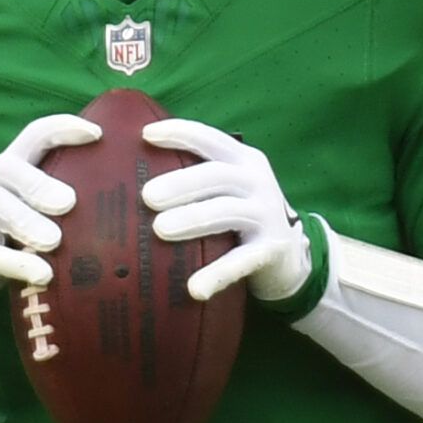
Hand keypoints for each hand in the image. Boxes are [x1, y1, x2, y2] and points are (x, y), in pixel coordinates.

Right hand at [0, 114, 101, 306]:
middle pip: (9, 167)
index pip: (36, 134)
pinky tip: (44, 274)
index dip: (63, 128)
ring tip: (54, 241)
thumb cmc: (23, 223)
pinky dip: (17, 264)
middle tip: (69, 203)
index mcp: (18, 161)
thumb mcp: (42, 199)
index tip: (98, 134)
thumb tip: (137, 190)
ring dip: (26, 222)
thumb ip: (75, 189)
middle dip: (39, 183)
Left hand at [141, 120, 312, 303]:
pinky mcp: (272, 249)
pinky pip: (241, 260)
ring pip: (227, 212)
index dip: (181, 133)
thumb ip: (198, 176)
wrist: (290, 256)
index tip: (146, 136)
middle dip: (181, 184)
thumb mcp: (229, 188)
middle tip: (147, 196)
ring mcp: (267, 215)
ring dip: (193, 219)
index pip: (211, 140)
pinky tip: (195, 289)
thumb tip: (132, 176)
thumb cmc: (242, 214)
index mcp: (244, 160)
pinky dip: (218, 274)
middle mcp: (257, 182)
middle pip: (217, 175)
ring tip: (160, 229)